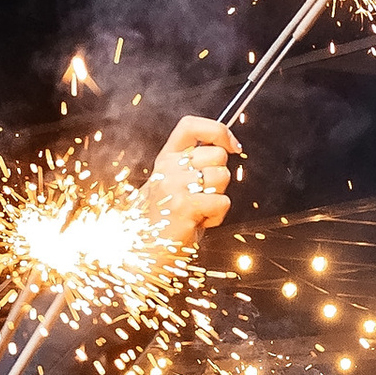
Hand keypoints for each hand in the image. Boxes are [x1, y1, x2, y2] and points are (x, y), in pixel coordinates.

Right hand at [138, 115, 236, 247]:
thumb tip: (227, 147)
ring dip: (218, 197)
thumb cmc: (164, 218)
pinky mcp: (184, 205)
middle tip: (203, 195)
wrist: (144, 248)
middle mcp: (167, 167)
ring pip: (222, 176)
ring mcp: (174, 185)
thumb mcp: (173, 183)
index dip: (218, 130)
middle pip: (217, 155)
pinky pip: (222, 202)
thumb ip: (193, 164)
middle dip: (220, 176)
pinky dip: (217, 216)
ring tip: (198, 209)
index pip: (191, 126)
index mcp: (165, 158)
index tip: (231, 145)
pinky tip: (199, 221)